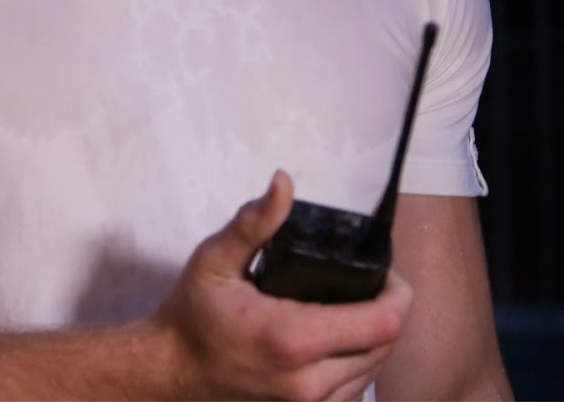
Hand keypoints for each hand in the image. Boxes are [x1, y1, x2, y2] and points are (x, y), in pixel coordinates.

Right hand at [152, 171, 412, 400]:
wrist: (165, 373)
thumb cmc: (190, 316)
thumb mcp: (215, 260)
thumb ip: (254, 222)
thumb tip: (283, 183)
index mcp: (293, 339)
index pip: (385, 322)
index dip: (398, 293)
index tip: (387, 273)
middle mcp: (306, 382)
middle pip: (385, 346)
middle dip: (388, 311)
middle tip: (372, 284)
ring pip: (372, 372)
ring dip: (374, 340)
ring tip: (357, 309)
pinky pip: (351, 392)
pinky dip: (356, 366)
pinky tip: (339, 342)